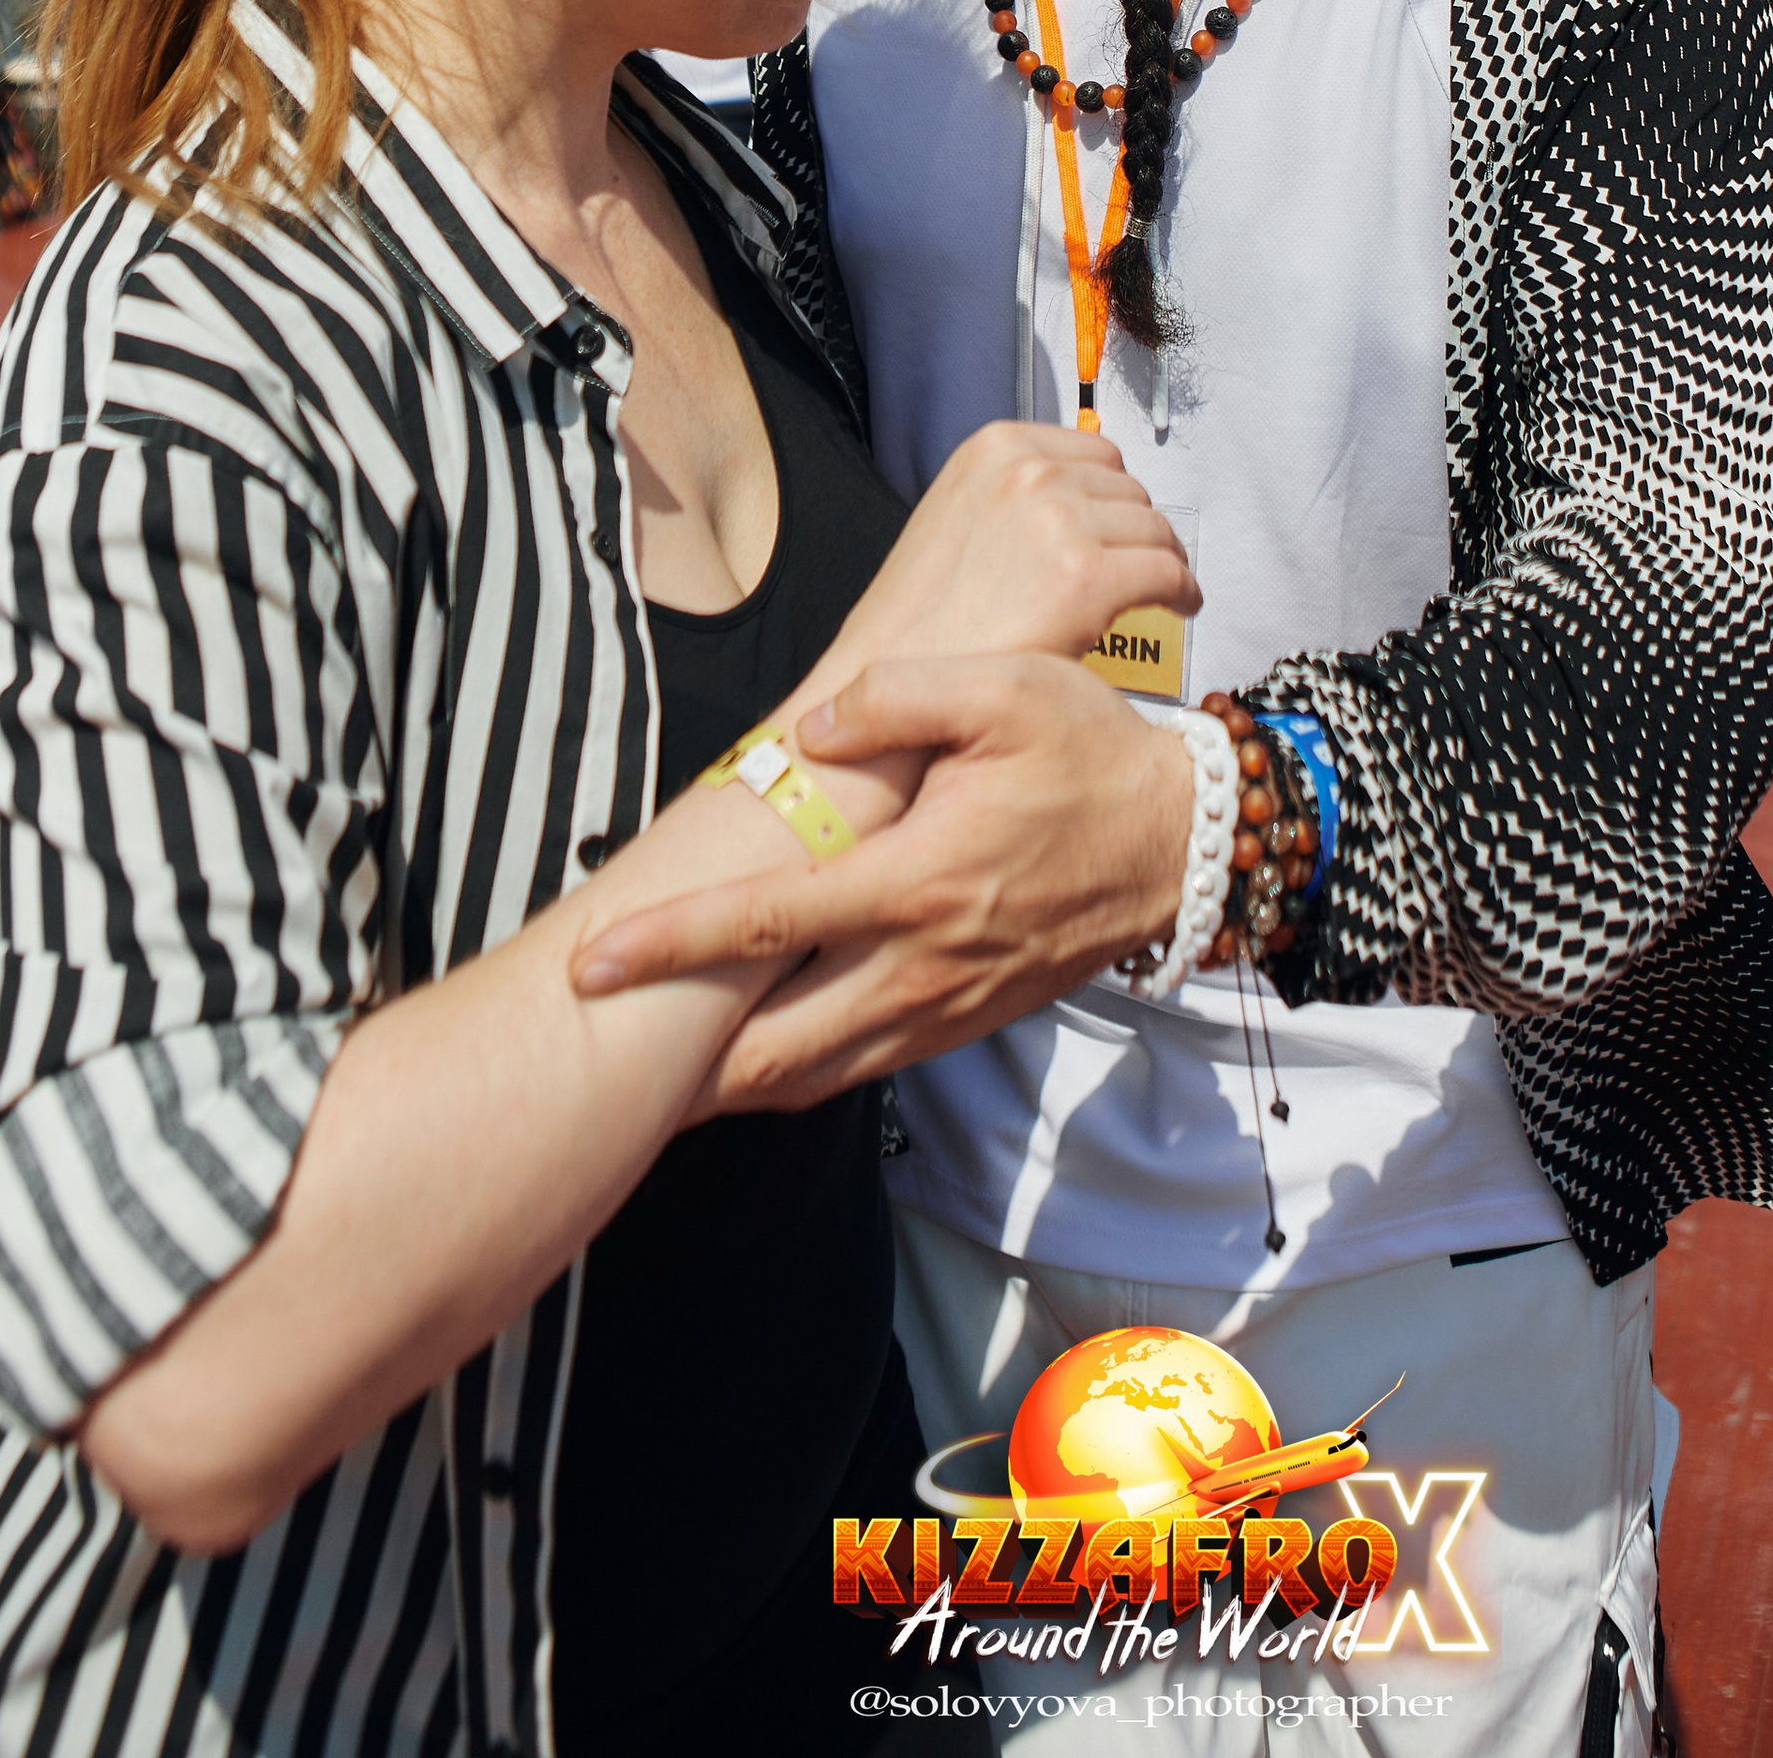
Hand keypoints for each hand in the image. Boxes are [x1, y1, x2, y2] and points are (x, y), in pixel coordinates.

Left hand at [576, 656, 1197, 1108]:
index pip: (765, 925)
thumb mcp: (1008, 688)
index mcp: (915, 881)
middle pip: (771, 1044)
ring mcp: (946, 1005)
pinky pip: (865, 1069)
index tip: (591, 961)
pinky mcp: (968, 1020)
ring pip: (816, 1074)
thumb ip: (901, 696)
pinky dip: (801, 1077)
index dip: (669, 945)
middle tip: (593, 1066)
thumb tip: (811, 728)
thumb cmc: (1091, 752)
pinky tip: (761, 1064)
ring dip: (734, 1084)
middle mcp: (921, 963)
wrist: (1181, 841)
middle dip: (679, 1065)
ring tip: (656, 1083)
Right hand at [839, 419, 1197, 668]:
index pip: (1093, 452)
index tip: (1122, 521)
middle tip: (1141, 564)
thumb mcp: (956, 517)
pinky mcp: (1087, 576)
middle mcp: (1030, 470)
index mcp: (996, 446)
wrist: (894, 676)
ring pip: (1154, 529)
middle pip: (1128, 489)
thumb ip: (1012, 497)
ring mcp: (1060, 519)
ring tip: (1166, 588)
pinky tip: (1179, 606)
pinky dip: (1182, 590)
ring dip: (1164, 558)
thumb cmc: (921, 619)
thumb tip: (1076, 503)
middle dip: (1137, 528)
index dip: (1115, 494)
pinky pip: (1167, 572)